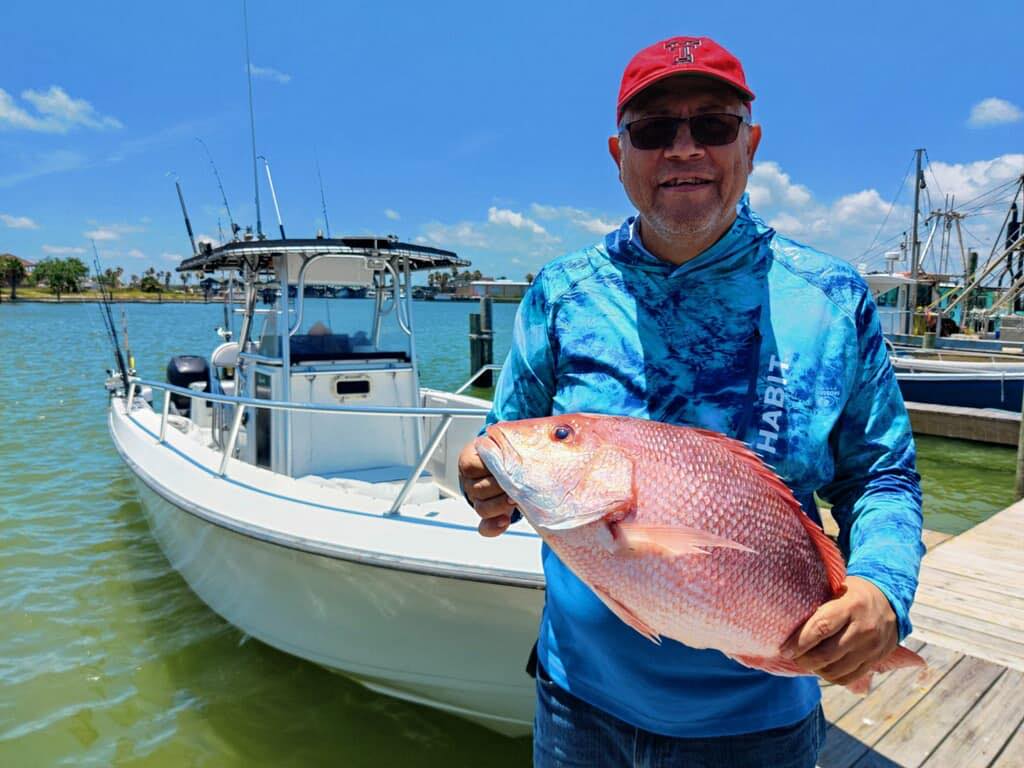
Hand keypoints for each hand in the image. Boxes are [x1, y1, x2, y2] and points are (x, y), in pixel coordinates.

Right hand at [457, 440, 516, 536]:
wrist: (504, 463)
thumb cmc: (504, 450)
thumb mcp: (504, 439)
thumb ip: (515, 437)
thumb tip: (555, 431)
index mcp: (470, 459)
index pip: (471, 466)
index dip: (490, 468)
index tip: (508, 466)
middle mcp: (470, 481)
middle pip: (477, 490)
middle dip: (500, 488)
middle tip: (517, 485)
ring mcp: (477, 499)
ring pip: (481, 508)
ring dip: (500, 506)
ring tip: (516, 500)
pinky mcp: (487, 515)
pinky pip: (484, 526)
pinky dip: (494, 527)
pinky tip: (505, 521)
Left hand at [780, 576, 897, 686]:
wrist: (890, 599)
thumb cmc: (852, 593)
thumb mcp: (837, 589)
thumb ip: (818, 605)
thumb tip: (787, 623)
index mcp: (851, 606)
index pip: (821, 627)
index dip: (799, 642)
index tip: (784, 649)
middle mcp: (864, 628)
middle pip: (827, 654)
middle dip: (804, 659)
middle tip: (792, 656)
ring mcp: (872, 647)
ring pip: (837, 669)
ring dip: (816, 670)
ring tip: (805, 662)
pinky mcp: (876, 660)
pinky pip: (849, 677)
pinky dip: (831, 677)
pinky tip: (822, 668)